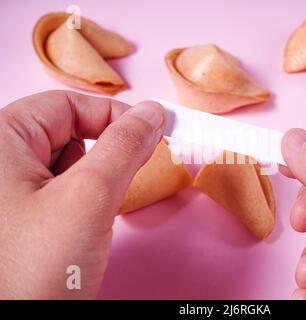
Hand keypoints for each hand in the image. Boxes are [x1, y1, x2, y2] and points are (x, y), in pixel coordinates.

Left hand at [0, 90, 164, 298]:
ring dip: (94, 180)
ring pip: (67, 163)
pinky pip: (61, 190)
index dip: (114, 115)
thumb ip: (125, 147)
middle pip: (66, 132)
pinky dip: (83, 199)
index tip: (151, 134)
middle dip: (103, 153)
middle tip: (119, 182)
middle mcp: (0, 161)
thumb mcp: (89, 197)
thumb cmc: (33, 271)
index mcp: (1, 140)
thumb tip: (153, 113)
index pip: (66, 104)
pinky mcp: (20, 217)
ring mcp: (9, 191)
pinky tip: (82, 225)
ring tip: (92, 214)